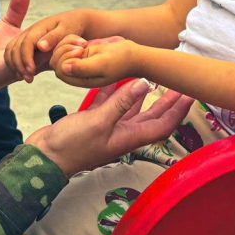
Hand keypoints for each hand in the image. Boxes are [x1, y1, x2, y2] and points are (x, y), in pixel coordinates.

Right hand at [4, 9, 95, 81]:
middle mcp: (29, 32)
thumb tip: (40, 46)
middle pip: (15, 48)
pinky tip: (23, 74)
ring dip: (15, 65)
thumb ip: (54, 37)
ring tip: (27, 78)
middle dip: (19, 65)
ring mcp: (26, 37)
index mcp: (39, 28)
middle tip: (29, 79)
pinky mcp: (27, 44)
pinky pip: (13, 53)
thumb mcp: (67, 30)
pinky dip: (14, 64)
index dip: (26, 58)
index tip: (31, 71)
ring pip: (11, 51)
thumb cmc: (73, 25)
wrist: (74, 21)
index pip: (26, 43)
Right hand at [25, 86, 192, 176]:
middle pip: (152, 116)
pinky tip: (118, 78)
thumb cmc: (71, 146)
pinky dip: (116, 91)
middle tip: (178, 83)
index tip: (190, 94)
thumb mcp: (99, 122)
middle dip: (167, 101)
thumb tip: (145, 85)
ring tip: (152, 77)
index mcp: (129, 137)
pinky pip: (110, 103)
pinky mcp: (93, 121)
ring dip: (143, 95)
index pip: (163, 124)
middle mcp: (123, 133)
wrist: (44, 157)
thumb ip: (121, 103)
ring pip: (132, 109)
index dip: (178, 110)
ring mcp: (108, 127)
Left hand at [49, 34, 124, 72]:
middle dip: (65, 49)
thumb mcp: (102, 64)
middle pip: (56, 61)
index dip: (65, 58)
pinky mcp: (80, 53)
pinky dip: (71, 39)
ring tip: (83, 43)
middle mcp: (77, 73)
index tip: (81, 51)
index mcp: (80, 79)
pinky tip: (83, 41)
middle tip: (82, 46)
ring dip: (67, 43)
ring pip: (58, 51)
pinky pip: (65, 44)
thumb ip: (82, 68)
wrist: (132, 55)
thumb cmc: (120, 61)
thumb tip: (64, 68)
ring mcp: (78, 62)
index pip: (60, 70)